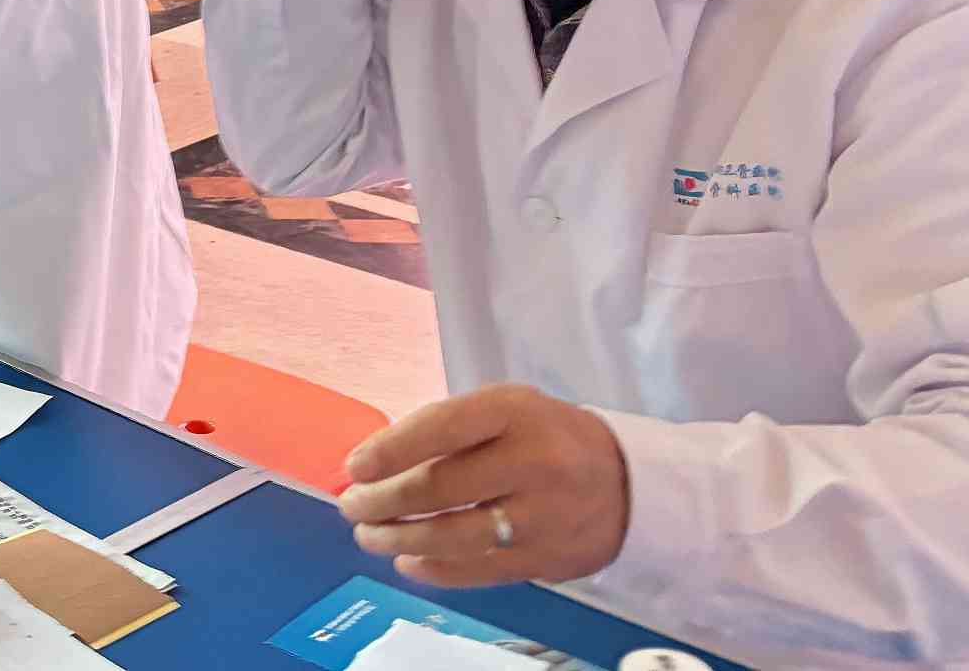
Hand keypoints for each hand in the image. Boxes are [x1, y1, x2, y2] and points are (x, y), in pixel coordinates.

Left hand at [339, 384, 630, 588]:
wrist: (628, 482)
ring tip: (370, 536)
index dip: (391, 449)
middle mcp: (533, 462)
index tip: (354, 467)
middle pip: (442, 488)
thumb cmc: (546, 436)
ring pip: (456, 535)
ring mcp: (543, 516)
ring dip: (401, 540)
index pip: (442, 428)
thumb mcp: (506, 408)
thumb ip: (449, 429)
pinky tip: (407, 562)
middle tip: (351, 506)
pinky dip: (436, 569)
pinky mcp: (549, 559)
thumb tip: (378, 461)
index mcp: (514, 413)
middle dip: (385, 501)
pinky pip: (481, 570)